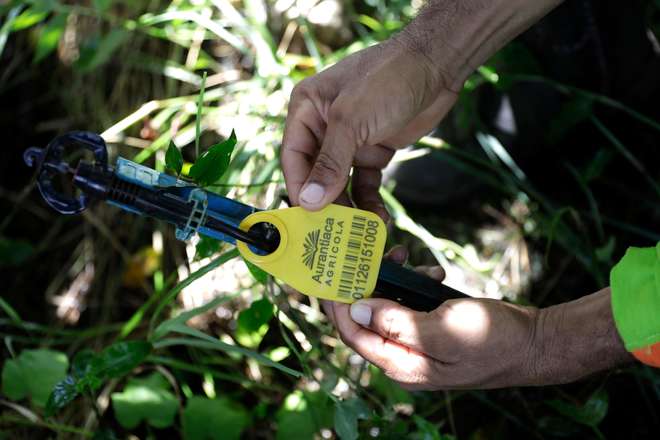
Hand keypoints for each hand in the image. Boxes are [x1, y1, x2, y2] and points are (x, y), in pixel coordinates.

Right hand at [281, 37, 458, 219]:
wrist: (436, 65)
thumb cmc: (387, 79)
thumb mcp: (352, 120)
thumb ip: (330, 163)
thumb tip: (309, 202)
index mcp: (306, 110)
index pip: (293, 157)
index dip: (300, 188)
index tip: (308, 217)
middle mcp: (324, 126)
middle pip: (317, 174)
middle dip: (327, 202)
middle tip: (335, 231)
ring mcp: (350, 139)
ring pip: (341, 182)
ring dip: (351, 206)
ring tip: (360, 229)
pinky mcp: (374, 149)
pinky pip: (365, 181)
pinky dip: (370, 199)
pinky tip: (379, 216)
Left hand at [323, 247, 631, 389]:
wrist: (534, 342)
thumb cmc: (493, 340)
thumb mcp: (443, 331)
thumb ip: (396, 323)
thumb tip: (357, 310)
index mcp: (401, 365)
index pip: (352, 334)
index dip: (339, 304)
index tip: (332, 272)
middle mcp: (403, 358)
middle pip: (365, 319)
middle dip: (366, 283)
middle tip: (372, 254)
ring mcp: (417, 344)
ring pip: (386, 307)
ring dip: (393, 280)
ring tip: (407, 259)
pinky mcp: (430, 330)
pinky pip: (409, 305)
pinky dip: (414, 286)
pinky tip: (431, 273)